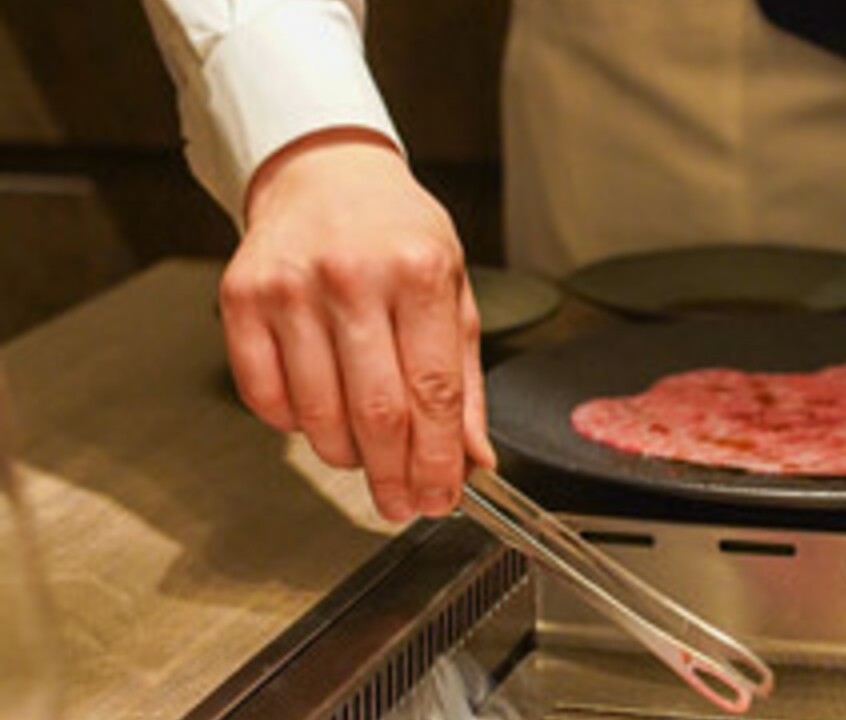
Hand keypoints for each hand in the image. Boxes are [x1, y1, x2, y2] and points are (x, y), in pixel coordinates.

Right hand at [220, 128, 495, 520]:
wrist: (324, 172)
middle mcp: (354, 277)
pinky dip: (294, 425)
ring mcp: (292, 288)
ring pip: (319, 416)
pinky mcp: (241, 298)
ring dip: (346, 456)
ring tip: (364, 454)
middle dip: (394, 477)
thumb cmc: (396, 232)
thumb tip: (474, 458)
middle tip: (402, 503)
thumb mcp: (452, 289)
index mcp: (419, 272)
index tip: (442, 497)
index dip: (438, 461)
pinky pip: (266, 397)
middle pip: (377, 415)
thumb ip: (463, 380)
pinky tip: (317, 413)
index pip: (433, 393)